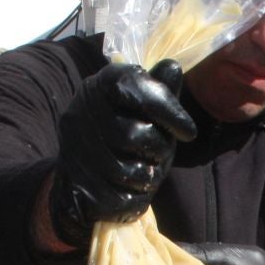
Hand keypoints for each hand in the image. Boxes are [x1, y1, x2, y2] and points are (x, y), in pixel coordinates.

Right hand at [49, 60, 193, 248]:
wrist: (78, 178)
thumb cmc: (120, 137)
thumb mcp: (141, 110)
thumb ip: (158, 91)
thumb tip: (173, 67)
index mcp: (98, 86)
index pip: (134, 86)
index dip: (167, 109)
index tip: (189, 131)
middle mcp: (81, 113)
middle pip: (136, 134)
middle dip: (160, 149)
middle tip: (160, 153)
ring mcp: (75, 152)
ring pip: (130, 170)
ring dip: (150, 175)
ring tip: (147, 171)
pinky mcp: (78, 186)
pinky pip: (122, 198)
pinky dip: (137, 198)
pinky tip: (134, 189)